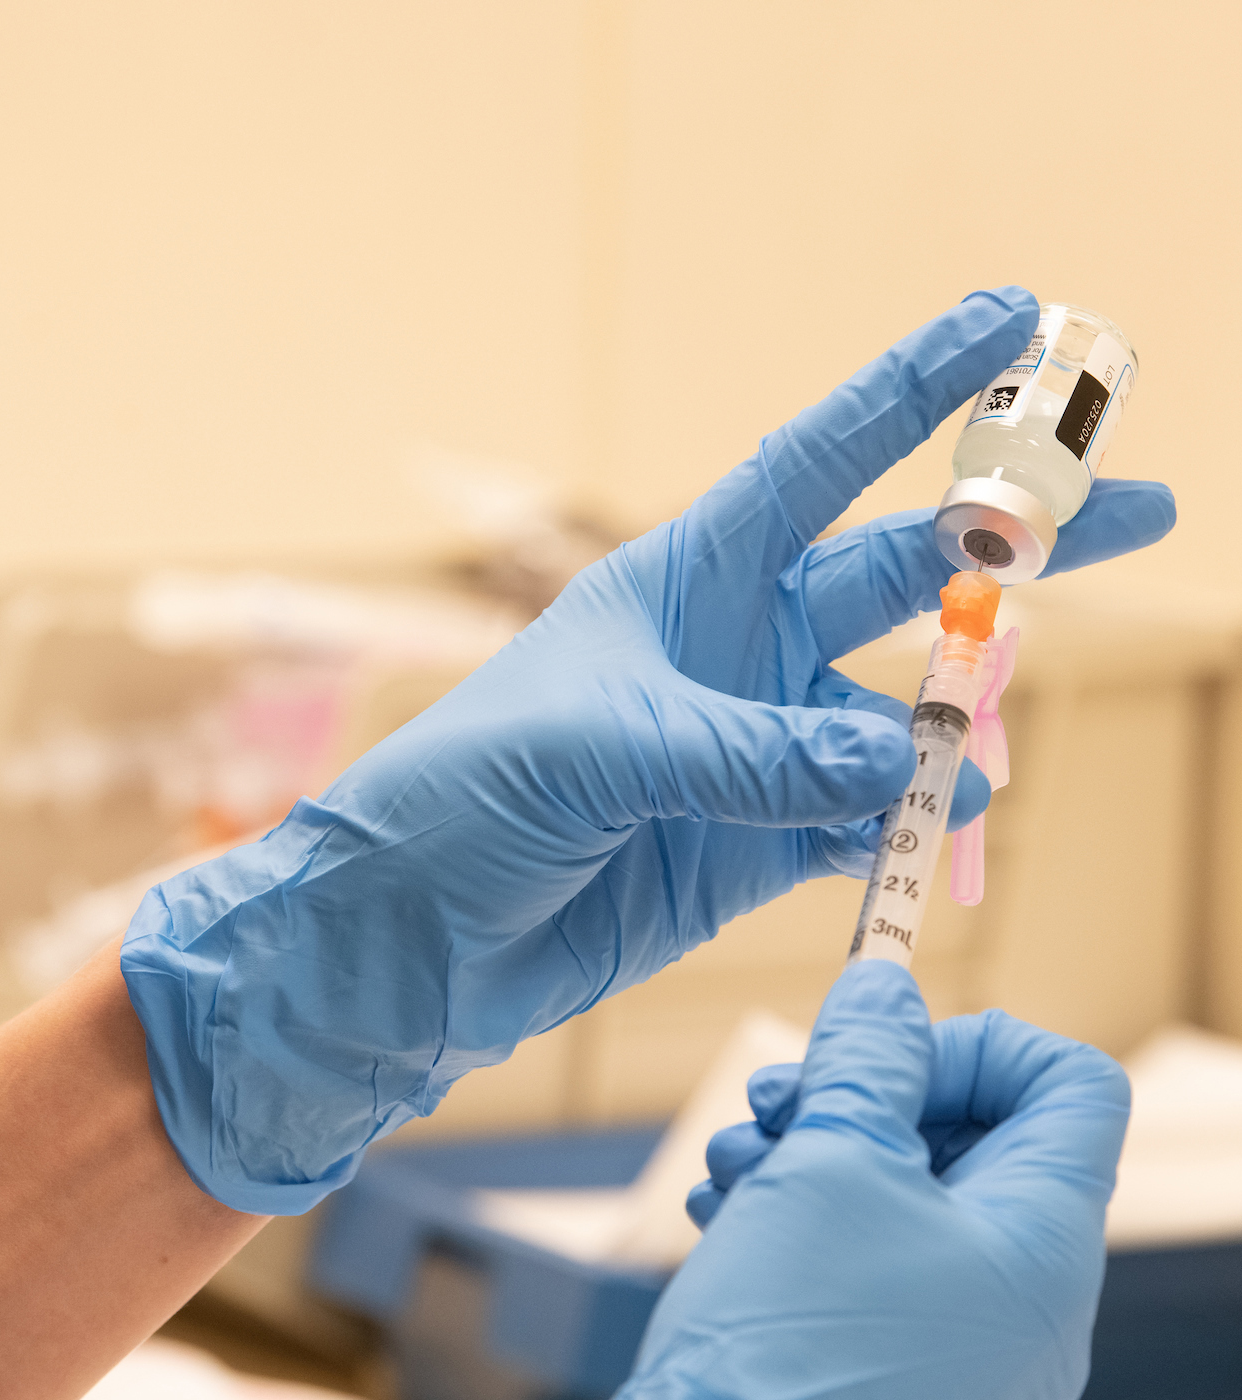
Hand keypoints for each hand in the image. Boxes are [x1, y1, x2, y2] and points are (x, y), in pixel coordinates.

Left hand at [123, 287, 1172, 1213]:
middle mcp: (727, 653)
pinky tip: (934, 836)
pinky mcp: (744, 845)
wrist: (406, 937)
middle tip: (1134, 507)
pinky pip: (855, 824)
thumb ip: (753, 751)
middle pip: (897, 579)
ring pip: (890, 716)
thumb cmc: (462, 801)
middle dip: (1010, 546)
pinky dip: (900, 829)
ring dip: (952, 730)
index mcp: (679, 581)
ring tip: (978, 762)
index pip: (817, 463)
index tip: (1012, 321)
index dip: (911, 391)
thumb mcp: (599, 751)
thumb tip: (907, 757)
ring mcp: (745, 750)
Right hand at [517, 964, 1127, 1399]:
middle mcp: (1030, 1306)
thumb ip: (869, 1059)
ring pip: (913, 1200)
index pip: (1071, 1085)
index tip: (874, 1054)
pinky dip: (809, 1220)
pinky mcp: (905, 1380)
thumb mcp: (828, 1162)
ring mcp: (970, 1352)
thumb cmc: (783, 1341)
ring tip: (730, 1167)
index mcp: (1046, 1247)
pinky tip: (727, 1217)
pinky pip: (881, 1266)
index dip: (973, 1043)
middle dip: (865, 1096)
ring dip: (818, 1154)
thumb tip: (889, 986)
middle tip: (772, 1102)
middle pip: (978, 1137)